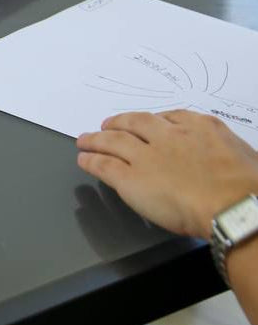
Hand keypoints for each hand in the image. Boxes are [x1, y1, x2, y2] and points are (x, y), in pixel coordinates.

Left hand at [77, 109, 257, 239]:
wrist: (233, 207)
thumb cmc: (247, 188)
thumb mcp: (243, 156)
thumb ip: (222, 151)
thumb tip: (223, 158)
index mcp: (199, 127)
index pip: (170, 117)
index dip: (153, 121)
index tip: (146, 124)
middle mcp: (168, 136)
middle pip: (134, 123)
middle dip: (118, 123)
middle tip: (107, 125)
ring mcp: (146, 156)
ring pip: (113, 141)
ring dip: (96, 139)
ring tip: (84, 140)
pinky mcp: (130, 178)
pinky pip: (104, 165)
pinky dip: (91, 160)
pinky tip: (83, 159)